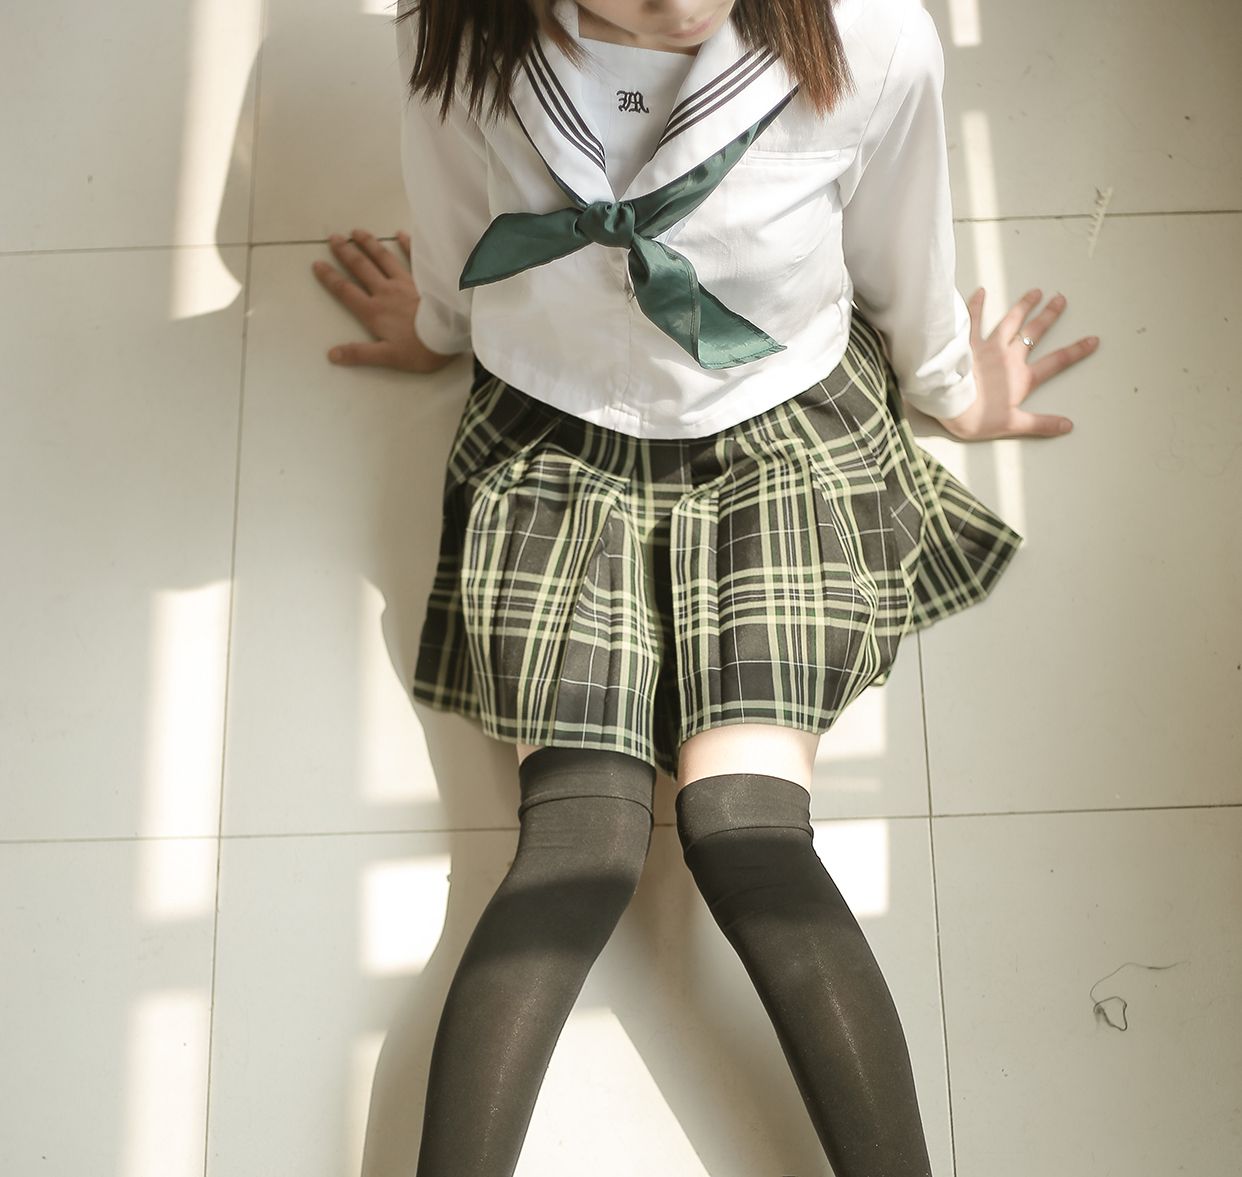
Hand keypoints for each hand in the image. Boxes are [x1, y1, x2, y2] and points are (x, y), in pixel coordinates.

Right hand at [311, 228, 458, 373]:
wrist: (452, 335)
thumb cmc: (421, 350)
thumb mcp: (388, 357)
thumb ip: (359, 354)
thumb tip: (332, 354)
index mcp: (374, 312)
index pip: (346, 292)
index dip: (330, 278)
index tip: (317, 263)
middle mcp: (386, 292)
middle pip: (362, 268)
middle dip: (346, 252)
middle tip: (334, 237)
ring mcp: (406, 283)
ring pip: (384, 259)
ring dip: (369, 244)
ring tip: (357, 231)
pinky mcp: (425, 280)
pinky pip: (414, 258)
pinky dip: (406, 244)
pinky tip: (400, 233)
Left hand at [935, 287, 1099, 440]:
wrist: (950, 406)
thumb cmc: (978, 417)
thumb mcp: (1013, 425)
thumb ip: (1041, 424)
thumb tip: (1068, 426)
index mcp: (1022, 377)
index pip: (1056, 362)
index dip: (1076, 351)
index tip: (1093, 339)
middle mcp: (1009, 357)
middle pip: (1034, 333)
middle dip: (1049, 316)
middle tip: (1060, 299)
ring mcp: (989, 347)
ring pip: (1010, 322)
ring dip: (1023, 306)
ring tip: (1035, 292)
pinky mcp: (968, 344)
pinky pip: (973, 320)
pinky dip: (977, 305)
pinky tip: (981, 291)